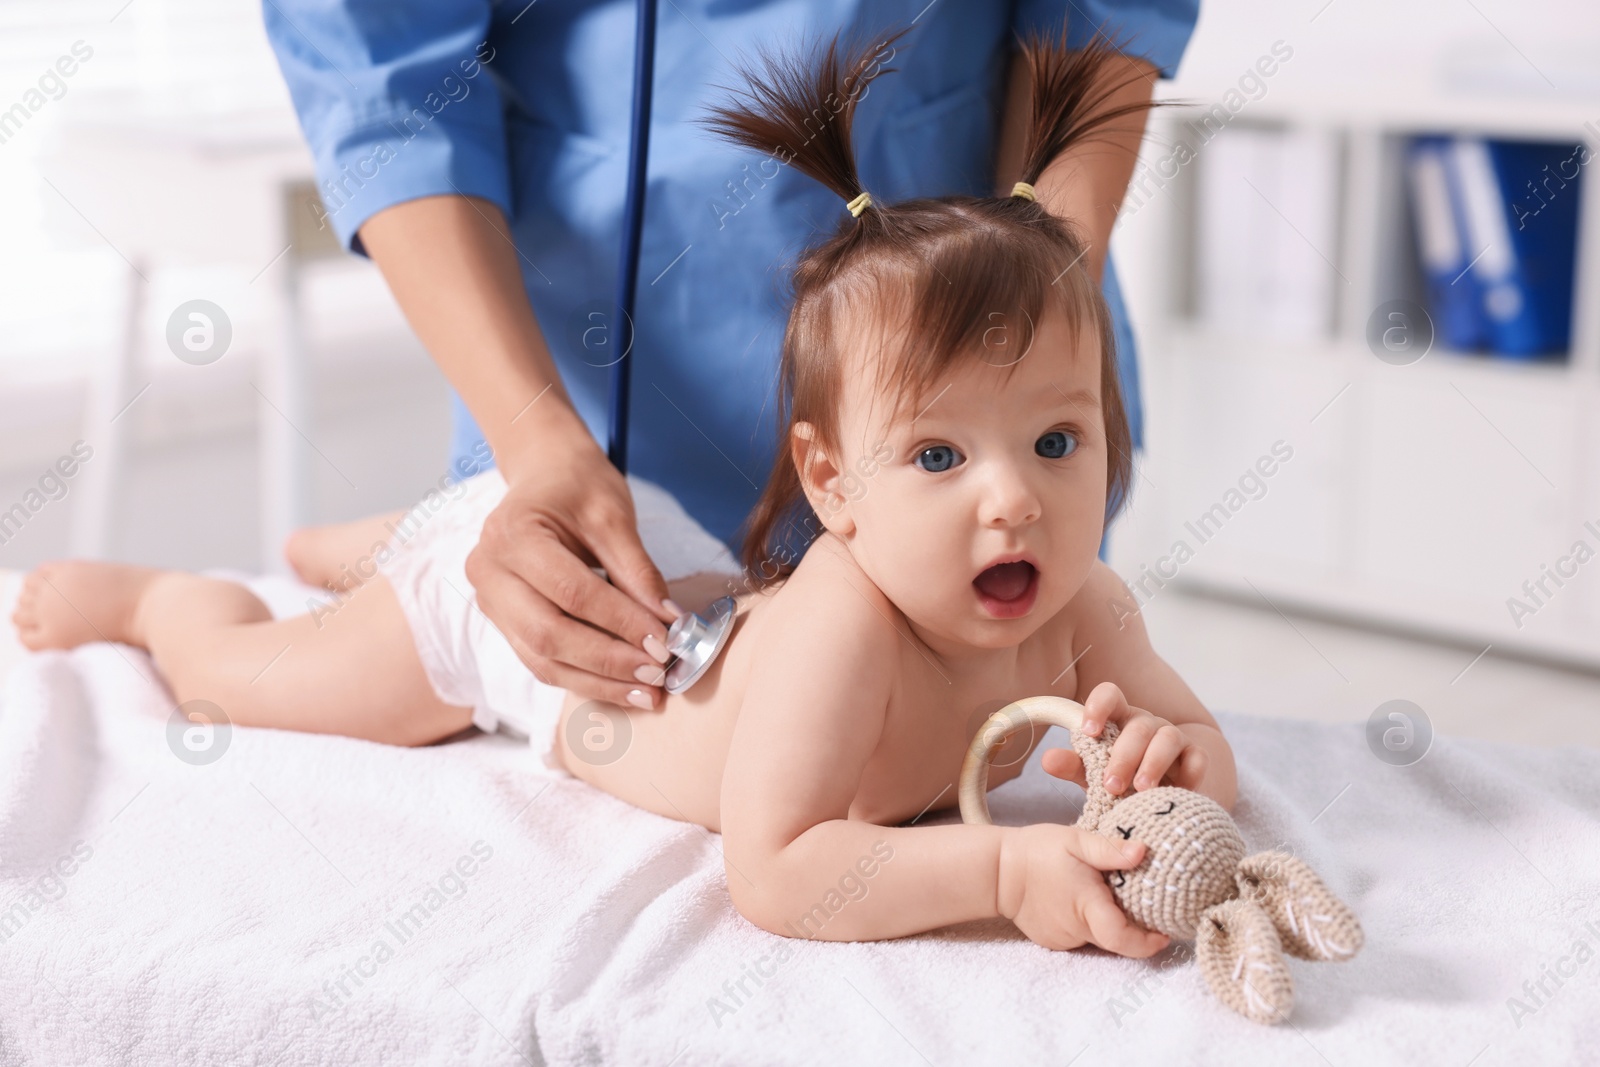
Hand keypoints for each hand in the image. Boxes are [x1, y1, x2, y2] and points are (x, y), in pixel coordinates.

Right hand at [465, 411, 678, 708]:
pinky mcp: (502, 622)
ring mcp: (489, 601)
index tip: (665, 641)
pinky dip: (583, 678)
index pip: (571, 592)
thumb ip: (638, 570)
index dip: (620, 622)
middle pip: (548, 634)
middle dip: (608, 661)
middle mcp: (488, 571)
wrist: (542, 472)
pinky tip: (622, 687)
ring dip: (597, 682)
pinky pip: (540, 661)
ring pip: (541, 659)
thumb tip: (669, 622)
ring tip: (647, 693)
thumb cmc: (577, 485)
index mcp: (512, 534)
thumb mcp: (612, 514)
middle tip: (658, 675)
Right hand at [997, 824, 1170, 955]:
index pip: (1124, 940)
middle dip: (1133, 928)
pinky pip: (1080, 937)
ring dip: (1108, 923)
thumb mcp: (1075, 841)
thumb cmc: (1036, 851)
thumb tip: (1144, 851)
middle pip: (1116, 940)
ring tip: (1107, 895)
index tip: (1165, 932)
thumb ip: (1110, 849)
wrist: (995, 870)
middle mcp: (1076, 930)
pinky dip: (1088, 923)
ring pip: (1099, 939)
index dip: (1149, 943)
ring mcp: (1062, 939)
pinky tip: (1080, 900)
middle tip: (1141, 902)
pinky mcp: (1051, 941)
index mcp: (1087, 907)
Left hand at [1041, 681, 1207, 797]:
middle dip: (1123, 756)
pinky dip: (1189, 774)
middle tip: (1110, 785)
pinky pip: (1197, 758)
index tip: (1088, 731)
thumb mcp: (1094, 774)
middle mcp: (1147, 724)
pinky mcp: (1196, 758)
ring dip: (1153, 764)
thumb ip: (1074, 766)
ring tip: (1140, 790)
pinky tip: (1177, 791)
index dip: (1098, 706)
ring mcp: (1174, 738)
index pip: (1110, 695)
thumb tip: (1047, 760)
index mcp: (1119, 720)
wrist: (1164, 793)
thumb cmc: (1123, 779)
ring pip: (1167, 738)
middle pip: (1138, 726)